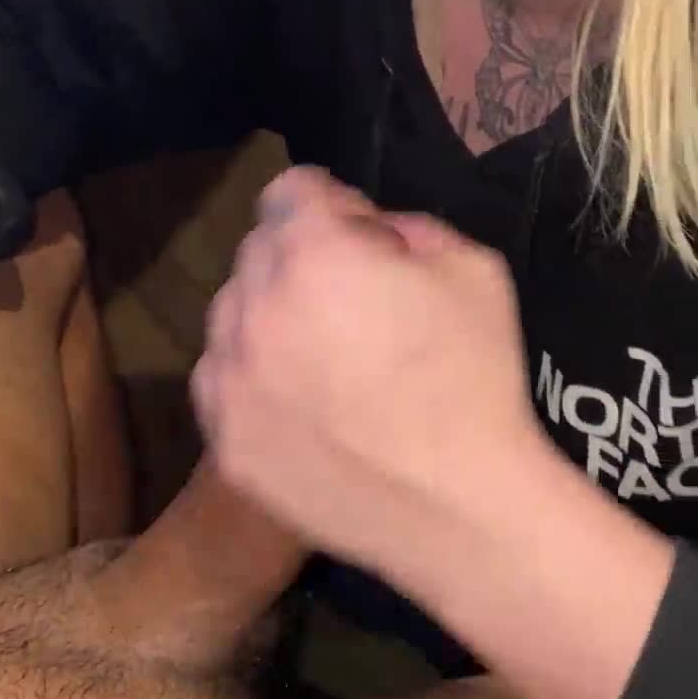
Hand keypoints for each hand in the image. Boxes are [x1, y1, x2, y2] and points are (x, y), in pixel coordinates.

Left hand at [192, 167, 538, 585]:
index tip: (361, 236)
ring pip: (233, 315)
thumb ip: (408, 226)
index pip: (290, 189)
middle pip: (259, 251)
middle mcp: (253, 303)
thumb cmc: (475, 379)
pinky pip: (223, 381)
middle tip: (353, 300)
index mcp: (313, 251)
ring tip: (325, 358)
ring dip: (271, 316)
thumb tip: (370, 235)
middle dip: (301, 258)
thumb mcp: (471, 265)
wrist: (459, 508)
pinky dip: (253, 378)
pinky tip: (304, 405)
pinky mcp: (224, 438)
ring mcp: (230, 375)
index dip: (332, 204)